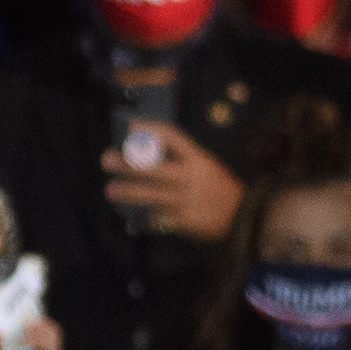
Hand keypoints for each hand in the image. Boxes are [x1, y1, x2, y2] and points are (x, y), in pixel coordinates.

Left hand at [102, 123, 243, 239]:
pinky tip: (133, 221)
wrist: (243, 217)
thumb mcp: (209, 168)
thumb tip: (149, 155)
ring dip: (129, 193)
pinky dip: (144, 221)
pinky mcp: (184, 222)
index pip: (175, 138)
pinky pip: (158, 221)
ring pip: (151, 195)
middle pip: (155, 169)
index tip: (132, 127)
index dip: (152, 131)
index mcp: (200, 161)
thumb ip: (184, 162)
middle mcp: (191, 178)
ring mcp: (187, 201)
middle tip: (107, 159)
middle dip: (128, 164)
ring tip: (111, 190)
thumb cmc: (221, 189)